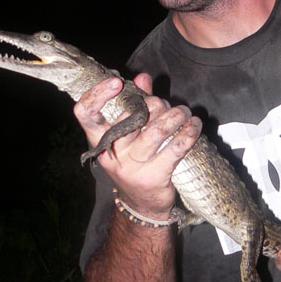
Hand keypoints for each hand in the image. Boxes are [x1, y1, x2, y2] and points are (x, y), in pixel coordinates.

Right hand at [73, 73, 201, 218]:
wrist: (142, 204)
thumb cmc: (136, 161)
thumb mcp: (130, 134)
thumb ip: (135, 103)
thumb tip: (142, 77)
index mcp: (99, 139)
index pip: (86, 114)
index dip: (97, 94)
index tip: (116, 82)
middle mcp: (113, 152)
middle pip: (134, 116)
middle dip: (157, 104)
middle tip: (169, 106)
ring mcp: (133, 166)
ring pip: (158, 130)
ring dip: (176, 116)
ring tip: (185, 113)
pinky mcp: (154, 176)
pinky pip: (175, 148)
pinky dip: (188, 133)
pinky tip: (194, 126)